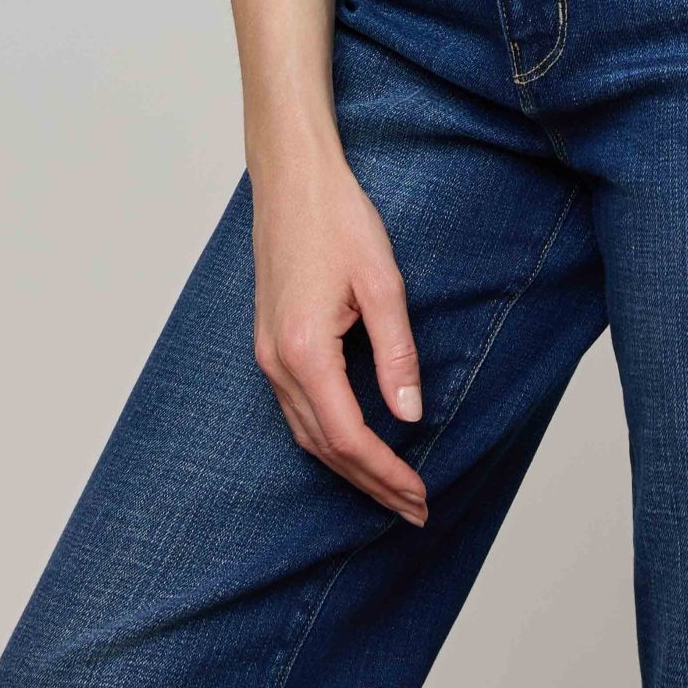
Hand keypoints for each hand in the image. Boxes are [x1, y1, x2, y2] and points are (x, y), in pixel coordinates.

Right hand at [249, 139, 429, 526]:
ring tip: (392, 488)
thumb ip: (397, 352)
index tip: (420, 494)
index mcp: (304, 351)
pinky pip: (298, 410)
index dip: (386, 472)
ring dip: (350, 466)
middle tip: (415, 510)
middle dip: (371, 484)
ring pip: (308, 434)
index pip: (348, 436)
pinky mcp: (270, 343)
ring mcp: (267, 355)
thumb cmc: (336, 218)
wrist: (291, 178)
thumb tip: (409, 413)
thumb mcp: (381, 281)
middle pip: (325, 447)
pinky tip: (355, 444)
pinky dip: (329, 438)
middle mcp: (277, 362)